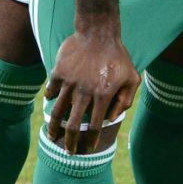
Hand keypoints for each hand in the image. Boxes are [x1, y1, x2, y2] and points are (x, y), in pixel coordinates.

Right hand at [43, 25, 135, 147]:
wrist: (98, 32)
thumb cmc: (119, 57)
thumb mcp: (132, 78)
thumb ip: (126, 100)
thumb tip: (112, 118)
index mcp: (103, 95)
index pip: (95, 126)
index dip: (91, 140)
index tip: (88, 149)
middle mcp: (84, 92)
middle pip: (72, 125)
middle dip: (69, 142)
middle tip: (68, 151)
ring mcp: (69, 83)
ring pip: (57, 111)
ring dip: (53, 127)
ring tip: (51, 137)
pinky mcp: (58, 73)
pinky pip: (50, 90)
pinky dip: (50, 99)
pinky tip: (51, 103)